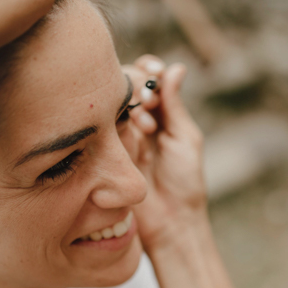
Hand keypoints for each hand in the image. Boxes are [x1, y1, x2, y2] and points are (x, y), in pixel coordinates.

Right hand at [123, 55, 208, 250]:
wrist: (170, 220)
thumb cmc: (185, 181)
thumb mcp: (185, 138)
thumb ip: (175, 104)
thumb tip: (176, 67)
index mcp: (161, 114)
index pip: (148, 78)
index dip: (149, 69)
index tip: (155, 72)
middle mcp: (138, 120)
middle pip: (126, 84)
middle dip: (138, 84)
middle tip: (150, 102)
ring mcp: (119, 134)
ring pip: (113, 101)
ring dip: (131, 104)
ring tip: (148, 126)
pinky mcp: (105, 150)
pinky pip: (103, 124)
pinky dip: (119, 121)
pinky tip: (136, 135)